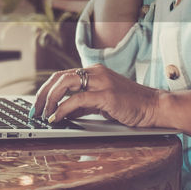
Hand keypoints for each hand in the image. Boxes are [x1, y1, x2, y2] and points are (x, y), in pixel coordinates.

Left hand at [31, 64, 167, 126]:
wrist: (154, 107)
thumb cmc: (130, 106)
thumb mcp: (101, 103)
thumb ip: (82, 105)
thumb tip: (61, 112)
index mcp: (94, 72)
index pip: (62, 75)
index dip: (46, 90)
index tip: (38, 104)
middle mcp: (96, 73)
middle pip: (59, 77)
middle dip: (43, 94)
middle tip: (36, 110)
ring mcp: (101, 82)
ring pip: (65, 83)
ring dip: (49, 99)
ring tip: (44, 114)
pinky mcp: (107, 95)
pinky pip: (77, 99)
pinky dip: (63, 108)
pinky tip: (56, 117)